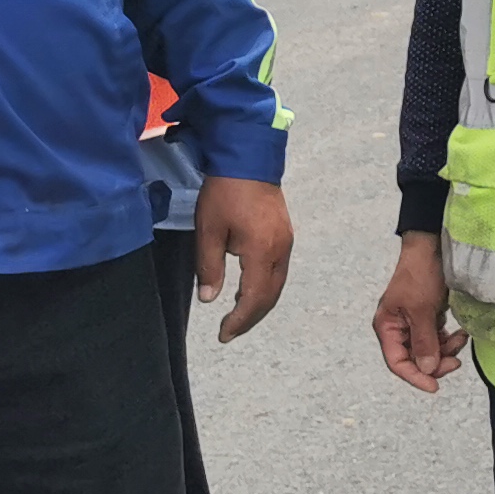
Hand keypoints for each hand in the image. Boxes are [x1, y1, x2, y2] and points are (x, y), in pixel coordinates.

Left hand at [193, 177, 293, 341]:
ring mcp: (286, 242)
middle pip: (270, 296)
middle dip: (250, 318)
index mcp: (262, 251)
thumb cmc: (224, 193)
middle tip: (229, 331)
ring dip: (259, 303)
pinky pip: (278, 271)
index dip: (239, 320)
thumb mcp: (208, 230)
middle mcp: (280, 251)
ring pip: (277, 285)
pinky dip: (264, 287)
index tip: (223, 334)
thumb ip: (209, 267)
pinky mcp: (285, 234)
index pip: (254, 298)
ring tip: (237, 315)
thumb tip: (209, 299)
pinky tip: (248, 289)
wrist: (249, 158)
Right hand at [372, 231, 467, 389]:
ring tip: (460, 339)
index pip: (397, 363)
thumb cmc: (421, 273)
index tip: (435, 386)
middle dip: (435, 362)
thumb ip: (423, 342)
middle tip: (456, 361)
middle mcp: (397, 327)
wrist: (433, 246)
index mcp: (387, 327)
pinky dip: (448, 340)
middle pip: (414, 359)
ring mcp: (413, 322)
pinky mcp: (428, 317)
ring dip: (445, 350)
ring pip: (429, 350)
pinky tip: (460, 333)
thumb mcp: (422, 309)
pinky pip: (437, 338)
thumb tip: (427, 370)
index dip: (415, 377)